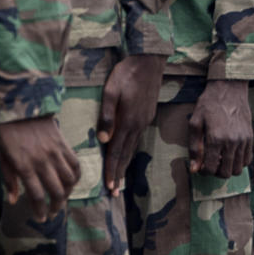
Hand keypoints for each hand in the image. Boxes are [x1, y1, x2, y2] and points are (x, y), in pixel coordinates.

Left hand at [0, 115, 80, 213]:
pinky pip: (76, 165)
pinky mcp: (64, 145)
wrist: (22, 108)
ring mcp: (55, 153)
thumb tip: (13, 201)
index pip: (37, 196)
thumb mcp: (1, 157)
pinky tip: (71, 182)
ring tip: (62, 198)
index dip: (40, 211)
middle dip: (56, 206)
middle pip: (56, 191)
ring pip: (69, 180)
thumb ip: (9, 180)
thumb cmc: (7, 134)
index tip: (41, 218)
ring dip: (68, 193)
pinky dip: (76, 177)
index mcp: (24, 166)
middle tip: (53, 212)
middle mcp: (42, 162)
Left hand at [98, 52, 163, 194]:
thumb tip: (104, 140)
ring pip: (133, 148)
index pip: (117, 152)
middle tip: (115, 193)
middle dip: (119, 174)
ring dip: (126, 165)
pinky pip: (136, 139)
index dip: (112, 170)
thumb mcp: (111, 92)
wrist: (149, 61)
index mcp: (128, 121)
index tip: (109, 188)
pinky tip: (127, 154)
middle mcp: (138, 125)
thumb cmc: (126, 74)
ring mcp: (144, 121)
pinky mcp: (147, 115)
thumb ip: (107, 116)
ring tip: (120, 179)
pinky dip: (130, 151)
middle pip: (126, 155)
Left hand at [189, 79, 253, 178]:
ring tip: (221, 159)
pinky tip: (231, 154)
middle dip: (215, 172)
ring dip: (228, 168)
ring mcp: (243, 140)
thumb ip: (194, 148)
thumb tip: (194, 169)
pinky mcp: (250, 137)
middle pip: (226, 172)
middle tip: (210, 164)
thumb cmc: (208, 104)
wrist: (229, 89)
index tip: (200, 166)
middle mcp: (232, 142)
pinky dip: (239, 162)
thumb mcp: (195, 123)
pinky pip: (248, 159)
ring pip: (238, 169)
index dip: (203, 171)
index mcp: (216, 139)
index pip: (210, 168)